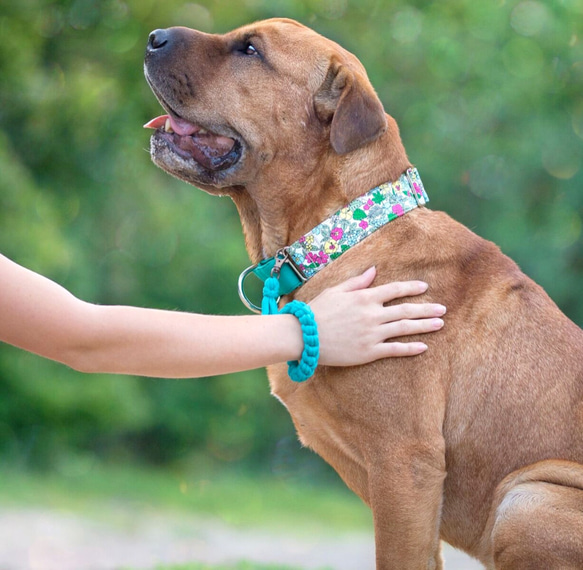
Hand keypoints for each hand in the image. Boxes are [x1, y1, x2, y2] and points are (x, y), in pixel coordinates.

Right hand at [309, 267, 445, 366]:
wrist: (304, 335)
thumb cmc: (317, 311)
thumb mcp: (336, 290)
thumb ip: (357, 282)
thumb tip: (374, 270)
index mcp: (364, 297)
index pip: (394, 290)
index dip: (411, 288)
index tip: (425, 288)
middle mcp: (372, 314)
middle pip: (406, 310)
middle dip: (426, 309)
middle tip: (443, 309)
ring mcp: (372, 334)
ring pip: (405, 328)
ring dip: (424, 326)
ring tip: (440, 324)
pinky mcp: (369, 352)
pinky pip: (394, 349)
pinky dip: (410, 348)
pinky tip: (424, 347)